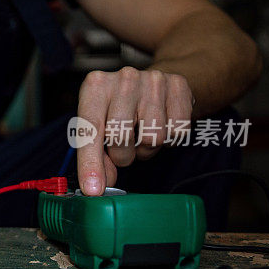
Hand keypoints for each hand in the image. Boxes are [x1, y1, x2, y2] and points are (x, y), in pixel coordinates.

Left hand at [76, 66, 193, 195]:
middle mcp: (123, 79)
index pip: (90, 129)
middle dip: (122, 156)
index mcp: (95, 86)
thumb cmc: (119, 107)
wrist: (155, 82)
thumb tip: (98, 186)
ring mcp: (153, 80)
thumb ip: (96, 155)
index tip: (93, 189)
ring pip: (152, 137)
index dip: (90, 163)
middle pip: (121, 136)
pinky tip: (161, 125)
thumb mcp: (100, 124)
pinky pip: (177, 131)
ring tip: (141, 135)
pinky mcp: (178, 85)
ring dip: (146, 148)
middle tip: (123, 152)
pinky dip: (170, 139)